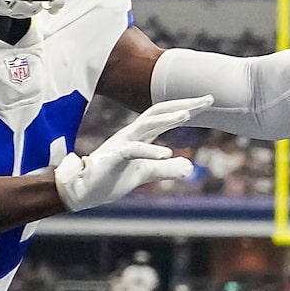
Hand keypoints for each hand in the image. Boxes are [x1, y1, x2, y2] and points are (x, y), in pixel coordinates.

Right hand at [54, 94, 207, 211]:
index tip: (207, 102)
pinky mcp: (112, 158)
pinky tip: (167, 153)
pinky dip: (150, 151)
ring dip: (166, 119)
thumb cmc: (111, 178)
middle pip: (159, 112)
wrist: (82, 191)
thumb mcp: (145, 174)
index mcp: (139, 136)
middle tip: (208, 99)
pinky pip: (133, 150)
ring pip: (146, 125)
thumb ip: (166, 169)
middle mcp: (130, 134)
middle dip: (183, 104)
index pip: (165, 116)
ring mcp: (121, 144)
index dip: (186, 108)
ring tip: (187, 114)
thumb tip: (189, 166)